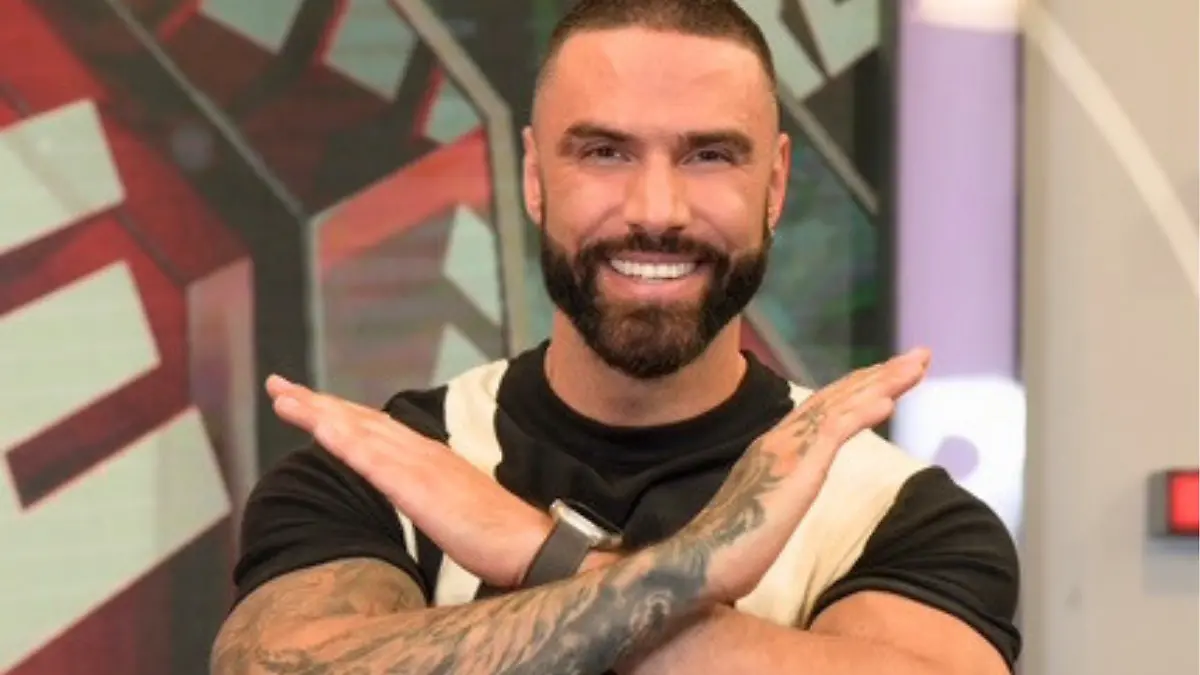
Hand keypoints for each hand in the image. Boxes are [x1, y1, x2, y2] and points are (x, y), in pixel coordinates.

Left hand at [266, 376, 552, 587]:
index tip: (305, 402)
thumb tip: (415, 496)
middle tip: (278, 386)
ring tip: (284, 398)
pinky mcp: (419, 488)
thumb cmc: (498, 536)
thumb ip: (430, 495)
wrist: (531, 545)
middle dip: (317, 402)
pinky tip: (320, 428)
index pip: (375, 428)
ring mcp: (420, 467)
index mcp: (428, 458)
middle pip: (361, 420)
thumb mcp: (455, 510)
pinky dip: (344, 440)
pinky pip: (374, 461)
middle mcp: (421, 452)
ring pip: (360, 431)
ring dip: (320, 412)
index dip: (338, 413)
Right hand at [661, 348, 930, 603]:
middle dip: (881, 373)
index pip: (824, 407)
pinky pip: (835, 431)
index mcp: (775, 446)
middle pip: (838, 396)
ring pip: (842, 404)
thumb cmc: (729, 548)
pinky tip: (889, 400)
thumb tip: (789, 489)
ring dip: (883, 382)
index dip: (860, 388)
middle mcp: (781, 437)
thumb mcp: (764, 508)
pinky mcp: (795, 466)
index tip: (891, 377)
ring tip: (917, 365)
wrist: (700, 560)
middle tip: (919, 356)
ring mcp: (787, 448)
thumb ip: (779, 490)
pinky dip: (863, 412)